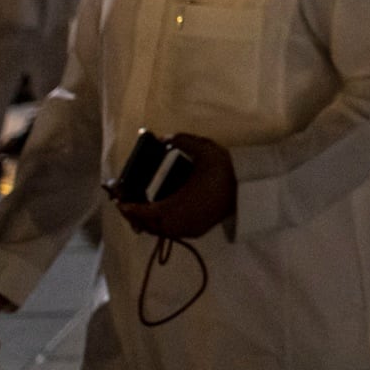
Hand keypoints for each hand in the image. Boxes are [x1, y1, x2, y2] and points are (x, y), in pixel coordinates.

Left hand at [118, 134, 235, 240]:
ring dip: (149, 222)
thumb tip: (164, 137)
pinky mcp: (197, 231)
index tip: (119, 201)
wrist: (250, 190)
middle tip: (128, 204)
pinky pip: (172, 231)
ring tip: (144, 209)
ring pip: (160, 230)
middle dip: (135, 216)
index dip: (128, 207)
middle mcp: (177, 223)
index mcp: (172, 207)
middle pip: (147, 225)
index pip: (142, 212)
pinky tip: (164, 213)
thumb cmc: (224, 172)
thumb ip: (181, 141)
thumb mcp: (204, 150)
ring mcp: (187, 229)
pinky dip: (162, 225)